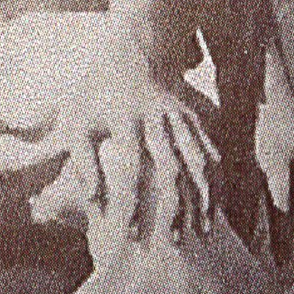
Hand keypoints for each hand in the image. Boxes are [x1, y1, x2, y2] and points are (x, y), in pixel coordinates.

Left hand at [42, 25, 217, 243]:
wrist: (133, 51)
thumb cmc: (95, 93)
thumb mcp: (76, 119)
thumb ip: (81, 160)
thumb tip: (92, 200)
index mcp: (125, 119)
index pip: (131, 168)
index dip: (132, 202)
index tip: (130, 234)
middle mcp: (158, 119)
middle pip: (171, 169)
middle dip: (174, 208)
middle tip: (172, 242)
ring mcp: (181, 119)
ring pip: (199, 163)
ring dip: (202, 199)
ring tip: (201, 232)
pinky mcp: (196, 119)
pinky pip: (213, 154)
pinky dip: (217, 182)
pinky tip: (217, 207)